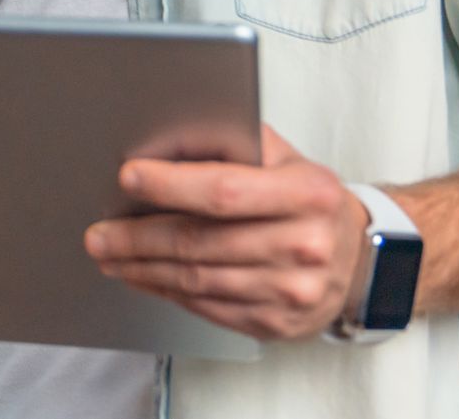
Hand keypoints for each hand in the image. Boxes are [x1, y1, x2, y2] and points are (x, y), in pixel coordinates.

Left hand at [83, 125, 369, 340]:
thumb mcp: (286, 158)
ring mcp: (292, 291)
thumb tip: (165, 136)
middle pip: (201, 242)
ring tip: (110, 254)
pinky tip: (145, 275)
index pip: (225, 190)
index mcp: (308, 193)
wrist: (359, 259)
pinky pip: (208, 307)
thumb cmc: (309, 199)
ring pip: (198, 280)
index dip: (170, 184)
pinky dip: (168, 291)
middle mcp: (305, 245)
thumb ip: (233, 142)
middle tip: (99, 233)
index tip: (128, 177)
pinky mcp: (277, 323)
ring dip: (143, 268)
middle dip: (138, 237)